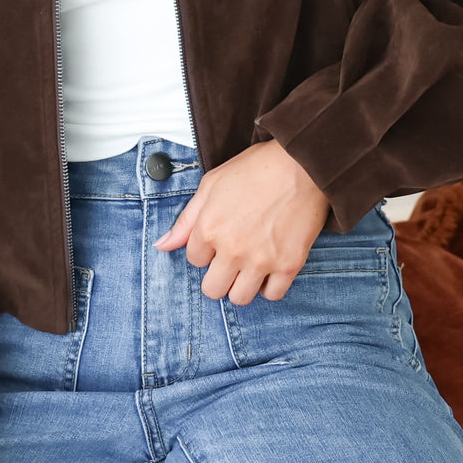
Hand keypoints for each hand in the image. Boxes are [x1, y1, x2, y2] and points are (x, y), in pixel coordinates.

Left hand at [153, 139, 331, 304]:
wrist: (301, 164)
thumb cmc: (256, 169)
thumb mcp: (211, 185)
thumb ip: (186, 220)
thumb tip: (161, 245)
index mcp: (209, 228)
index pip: (194, 261)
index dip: (206, 249)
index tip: (219, 239)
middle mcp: (232, 249)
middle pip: (212, 289)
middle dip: (218, 276)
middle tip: (231, 259)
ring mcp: (261, 260)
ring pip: (240, 298)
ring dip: (242, 285)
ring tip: (250, 265)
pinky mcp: (288, 265)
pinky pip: (272, 295)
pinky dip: (270, 286)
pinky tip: (270, 267)